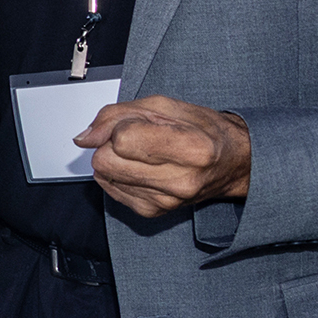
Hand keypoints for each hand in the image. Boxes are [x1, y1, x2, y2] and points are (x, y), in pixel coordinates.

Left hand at [79, 96, 251, 217]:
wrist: (232, 163)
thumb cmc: (203, 131)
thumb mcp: (163, 106)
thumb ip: (116, 115)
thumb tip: (85, 137)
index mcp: (191, 148)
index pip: (123, 139)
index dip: (119, 127)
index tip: (133, 125)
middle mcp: (180, 180)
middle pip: (106, 161)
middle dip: (111, 145)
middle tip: (135, 138)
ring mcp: (166, 200)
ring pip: (104, 176)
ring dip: (115, 160)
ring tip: (142, 153)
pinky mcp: (153, 212)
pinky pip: (111, 190)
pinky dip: (119, 176)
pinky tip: (142, 168)